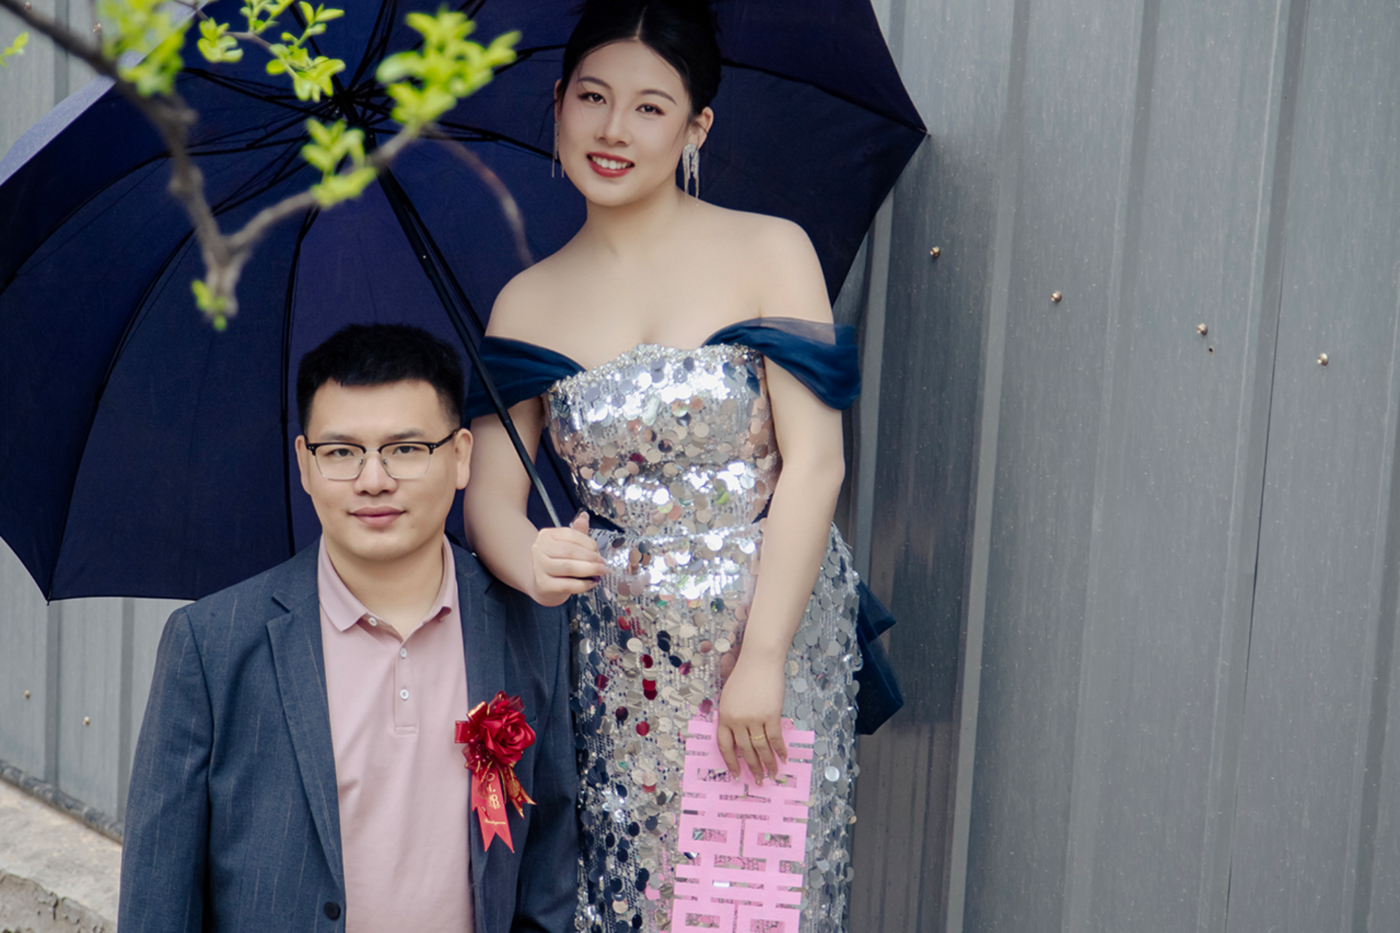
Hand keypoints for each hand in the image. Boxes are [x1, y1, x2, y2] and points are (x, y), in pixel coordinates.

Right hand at [531, 511, 605, 605]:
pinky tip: (591, 583)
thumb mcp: (567, 545)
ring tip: (600, 572)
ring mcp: (540, 567)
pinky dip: (583, 584)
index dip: (589, 544)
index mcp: (547, 535)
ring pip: (569, 567)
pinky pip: (567, 584)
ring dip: (589, 570)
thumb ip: (577, 533)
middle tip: (603, 564)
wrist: (544, 585)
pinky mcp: (543, 585)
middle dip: (591, 558)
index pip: (571, 536)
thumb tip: (584, 517)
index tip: (599, 552)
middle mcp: (540, 549)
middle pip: (570, 551)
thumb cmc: (558, 563)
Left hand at [716, 649, 787, 783]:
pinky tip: (784, 758)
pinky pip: (775, 738)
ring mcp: (754, 718)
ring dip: (768, 763)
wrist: (759, 660)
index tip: (736, 775)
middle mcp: (737, 720)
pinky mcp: (771, 715)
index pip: (725, 746)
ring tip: (773, 774)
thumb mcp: (729, 696)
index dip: (731, 762)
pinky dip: (780, 750)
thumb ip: (732, 716)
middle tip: (759, 780)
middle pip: (745, 751)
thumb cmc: (744, 675)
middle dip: (753, 767)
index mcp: (724, 716)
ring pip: (761, 748)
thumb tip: (740, 738)